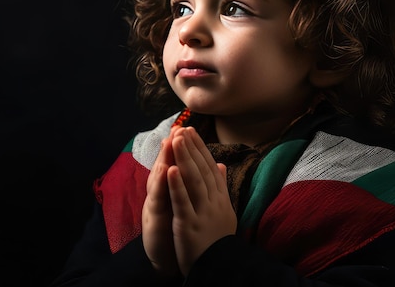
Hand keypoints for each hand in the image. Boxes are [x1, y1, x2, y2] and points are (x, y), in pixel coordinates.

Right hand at [142, 125, 180, 276]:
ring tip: (171, 140)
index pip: (175, 165)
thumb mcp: (182, 206)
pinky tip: (166, 170)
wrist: (162, 260)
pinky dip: (162, 184)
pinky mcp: (153, 218)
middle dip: (172, 146)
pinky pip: (158, 199)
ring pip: (158, 177)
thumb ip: (189, 186)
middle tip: (178, 127)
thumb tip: (203, 167)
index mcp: (169, 191)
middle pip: (165, 166)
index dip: (181, 148)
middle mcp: (160, 194)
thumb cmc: (172, 230)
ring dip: (164, 157)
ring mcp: (155, 204)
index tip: (188, 129)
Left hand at [168, 127, 236, 274]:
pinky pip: (183, 202)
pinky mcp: (189, 224)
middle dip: (191, 148)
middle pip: (202, 170)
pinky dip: (177, 185)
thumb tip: (221, 164)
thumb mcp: (223, 210)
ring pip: (193, 181)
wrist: (218, 267)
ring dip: (184, 158)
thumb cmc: (217, 238)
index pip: (209, 167)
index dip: (200, 148)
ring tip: (176, 139)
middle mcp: (214, 202)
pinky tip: (171, 169)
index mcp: (220, 198)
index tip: (191, 131)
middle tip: (182, 128)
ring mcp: (202, 213)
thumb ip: (221, 187)